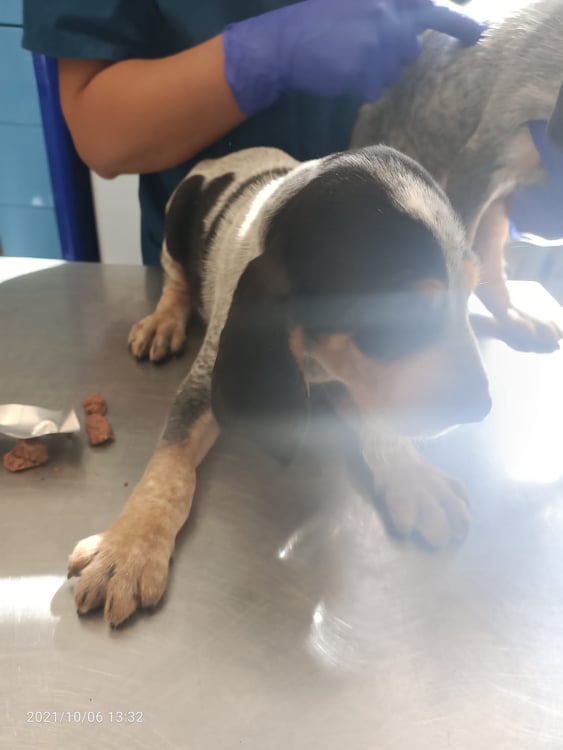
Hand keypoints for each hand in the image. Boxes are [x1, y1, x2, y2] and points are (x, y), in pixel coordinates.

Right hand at [223, 0, 485, 114]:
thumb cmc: (317, 20)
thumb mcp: (354, 2)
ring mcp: (378, 42)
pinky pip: (376, 89)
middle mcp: (388, 13)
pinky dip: (361, 87)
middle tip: (419, 41)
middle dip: (400, 50)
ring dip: (375, 70)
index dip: (459, 20)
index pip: (433, 8)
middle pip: (412, 45)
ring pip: (393, 71)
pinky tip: (343, 74)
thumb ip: (386, 10)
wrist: (284, 42)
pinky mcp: (366, 68)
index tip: (481, 30)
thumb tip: (416, 31)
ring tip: (347, 58)